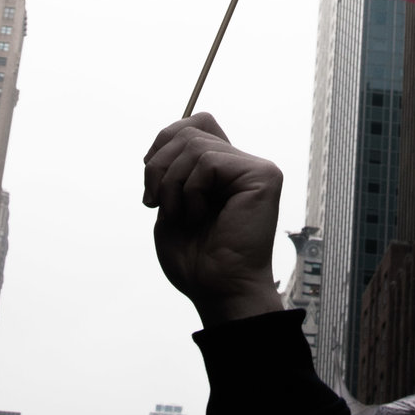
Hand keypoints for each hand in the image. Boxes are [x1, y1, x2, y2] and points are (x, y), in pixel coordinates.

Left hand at [142, 113, 283, 326]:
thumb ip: (171, 169)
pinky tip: (200, 215)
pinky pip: (209, 161)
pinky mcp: (263, 176)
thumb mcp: (171, 205)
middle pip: (189, 129)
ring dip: (172, 184)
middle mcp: (241, 164)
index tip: (151, 183)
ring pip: (194, 143)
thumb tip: (166, 139)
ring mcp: (255, 168)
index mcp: (222, 169)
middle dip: (158, 165)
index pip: (194, 123)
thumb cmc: (196, 260)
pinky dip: (192, 190)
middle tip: (156, 203)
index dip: (164, 141)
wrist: (218, 291)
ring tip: (182, 215)